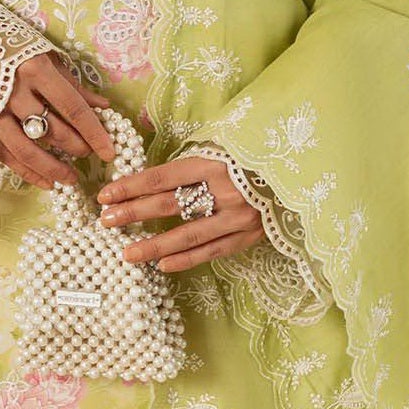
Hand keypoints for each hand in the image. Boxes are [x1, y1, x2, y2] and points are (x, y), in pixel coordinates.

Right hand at [0, 50, 116, 186]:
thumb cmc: (17, 50)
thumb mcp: (48, 59)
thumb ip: (75, 86)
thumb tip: (104, 107)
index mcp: (36, 70)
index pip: (72, 107)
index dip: (93, 132)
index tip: (109, 151)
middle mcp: (14, 91)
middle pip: (51, 129)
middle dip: (75, 147)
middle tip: (88, 154)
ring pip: (27, 149)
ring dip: (52, 168)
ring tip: (70, 178)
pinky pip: (6, 156)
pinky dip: (27, 172)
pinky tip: (45, 181)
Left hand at [94, 155, 265, 272]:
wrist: (303, 171)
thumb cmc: (256, 153)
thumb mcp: (226, 143)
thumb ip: (196, 157)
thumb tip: (156, 171)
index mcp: (214, 161)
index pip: (162, 177)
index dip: (131, 186)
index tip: (106, 195)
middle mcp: (223, 190)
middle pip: (168, 204)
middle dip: (133, 212)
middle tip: (105, 222)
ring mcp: (237, 216)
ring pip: (187, 234)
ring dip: (154, 245)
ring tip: (127, 253)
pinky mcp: (249, 236)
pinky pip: (212, 250)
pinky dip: (186, 259)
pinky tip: (162, 265)